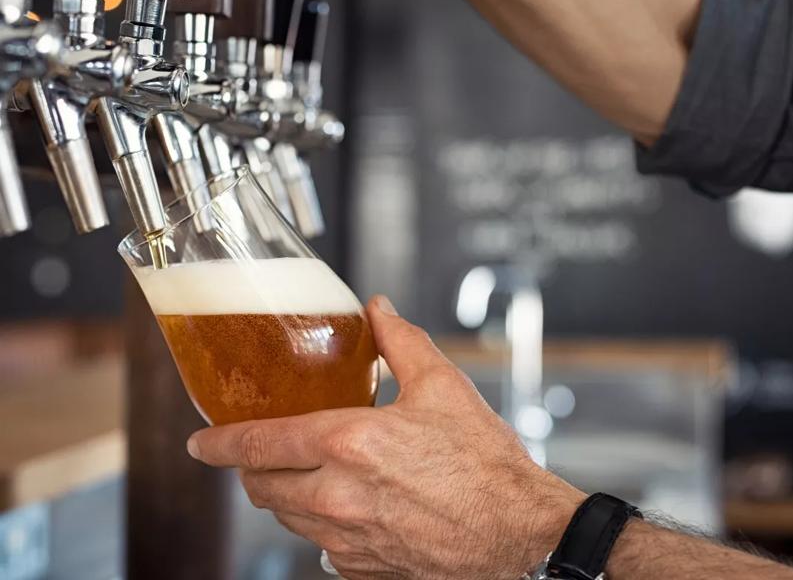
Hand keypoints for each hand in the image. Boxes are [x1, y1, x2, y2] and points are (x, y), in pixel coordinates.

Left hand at [188, 296, 585, 579]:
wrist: (519, 534)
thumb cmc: (485, 463)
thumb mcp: (443, 387)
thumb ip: (401, 342)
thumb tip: (378, 310)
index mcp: (350, 444)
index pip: (258, 444)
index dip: (219, 443)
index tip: (200, 443)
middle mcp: (338, 497)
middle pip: (261, 487)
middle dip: (250, 469)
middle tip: (259, 452)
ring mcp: (347, 541)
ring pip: (286, 519)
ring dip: (284, 494)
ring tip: (305, 474)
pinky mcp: (363, 569)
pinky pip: (320, 548)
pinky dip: (319, 524)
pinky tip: (347, 506)